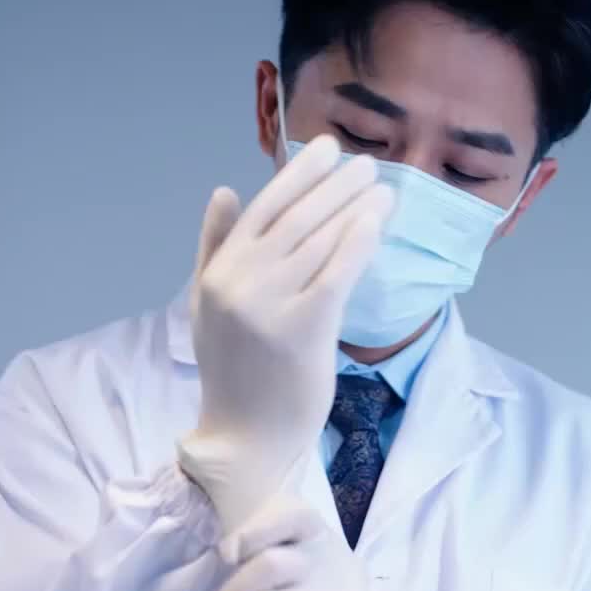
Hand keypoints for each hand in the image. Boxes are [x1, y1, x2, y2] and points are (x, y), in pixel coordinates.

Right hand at [177, 140, 393, 531]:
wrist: (244, 439)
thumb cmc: (233, 375)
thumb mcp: (207, 306)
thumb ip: (214, 247)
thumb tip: (225, 191)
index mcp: (217, 273)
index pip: (263, 208)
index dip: (299, 175)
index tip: (329, 151)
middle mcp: (240, 282)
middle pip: (297, 218)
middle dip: (336, 185)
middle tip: (367, 165)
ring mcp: (271, 304)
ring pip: (320, 240)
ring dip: (355, 206)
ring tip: (383, 189)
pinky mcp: (304, 329)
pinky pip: (337, 272)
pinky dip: (358, 240)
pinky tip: (377, 220)